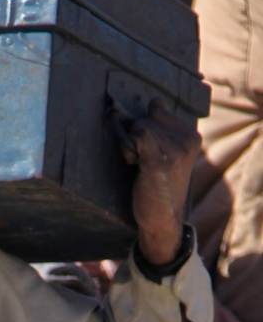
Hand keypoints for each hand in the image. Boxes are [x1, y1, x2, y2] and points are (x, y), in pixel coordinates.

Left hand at [121, 99, 200, 265]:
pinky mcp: (160, 162)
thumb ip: (163, 129)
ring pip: (141, 126)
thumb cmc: (160, 187)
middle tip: (142, 158)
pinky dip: (128, 148)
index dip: (146, 125)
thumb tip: (154, 101)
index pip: (158, 108)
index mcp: (192, 136)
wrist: (162, 219)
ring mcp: (176, 151)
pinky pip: (137, 136)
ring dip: (132, 144)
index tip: (147, 146)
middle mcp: (188, 140)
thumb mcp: (168, 153)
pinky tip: (134, 163)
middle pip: (148, 116)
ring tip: (139, 163)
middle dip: (138, 135)